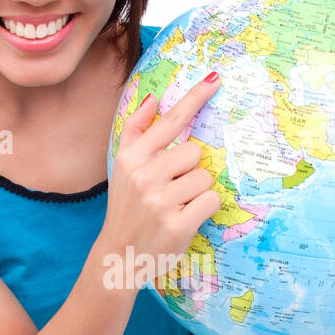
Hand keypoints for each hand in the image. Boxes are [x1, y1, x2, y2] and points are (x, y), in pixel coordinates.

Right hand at [102, 73, 221, 282]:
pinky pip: (211, 201)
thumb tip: (152, 98)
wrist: (120, 254)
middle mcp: (145, 176)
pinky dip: (204, 209)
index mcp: (132, 158)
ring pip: (206, 178)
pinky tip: (185, 218)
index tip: (214, 81)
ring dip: (198, 191)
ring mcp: (161, 201)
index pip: (170, 121)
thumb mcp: (123, 168)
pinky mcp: (178, 224)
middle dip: (191, 170)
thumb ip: (136, 132)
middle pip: (195, 153)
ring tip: (177, 205)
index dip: (194, 99)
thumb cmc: (126, 207)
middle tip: (173, 189)